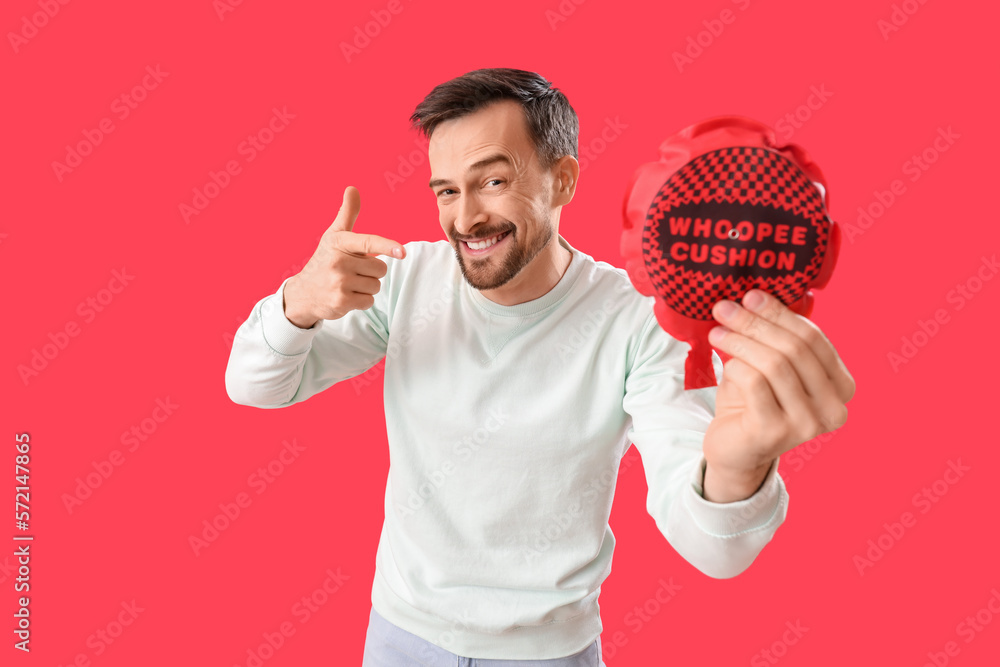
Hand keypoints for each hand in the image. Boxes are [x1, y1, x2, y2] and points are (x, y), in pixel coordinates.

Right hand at [283, 186, 405, 327]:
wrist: (304, 293)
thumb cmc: (325, 260)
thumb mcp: (334, 236)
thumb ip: (348, 214)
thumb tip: (352, 188)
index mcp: (340, 242)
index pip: (368, 242)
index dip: (387, 246)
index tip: (401, 252)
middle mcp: (338, 262)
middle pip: (381, 269)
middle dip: (371, 272)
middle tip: (352, 271)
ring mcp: (339, 283)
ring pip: (376, 286)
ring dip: (367, 287)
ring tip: (348, 284)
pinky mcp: (341, 302)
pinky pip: (369, 301)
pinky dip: (362, 301)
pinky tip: (347, 296)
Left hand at [700, 289, 855, 501]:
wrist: (734, 449)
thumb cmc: (754, 401)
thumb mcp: (771, 363)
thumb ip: (777, 335)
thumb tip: (759, 292)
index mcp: (841, 386)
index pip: (814, 338)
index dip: (780, 313)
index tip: (750, 295)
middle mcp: (833, 408)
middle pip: (794, 349)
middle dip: (755, 323)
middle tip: (724, 308)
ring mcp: (807, 424)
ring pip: (775, 365)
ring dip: (741, 341)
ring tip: (717, 331)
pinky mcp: (775, 433)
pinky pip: (754, 383)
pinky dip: (736, 366)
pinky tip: (724, 363)